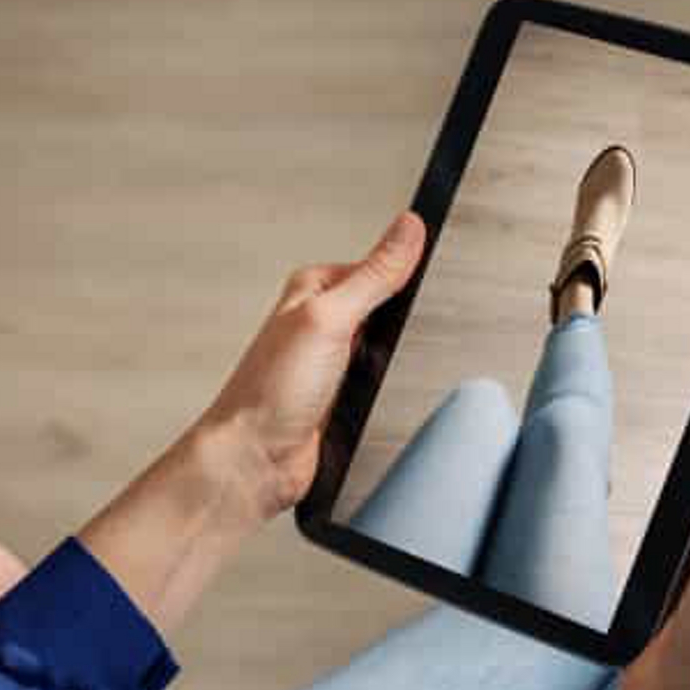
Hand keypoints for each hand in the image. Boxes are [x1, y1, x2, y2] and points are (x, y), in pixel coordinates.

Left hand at [197, 210, 427, 521]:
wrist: (254, 461)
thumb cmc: (269, 393)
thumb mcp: (330, 319)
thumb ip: (373, 275)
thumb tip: (408, 228)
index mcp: (311, 290)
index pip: (374, 264)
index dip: (404, 269)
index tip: (435, 269)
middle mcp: (318, 322)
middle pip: (384, 306)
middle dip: (402, 320)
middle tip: (408, 332)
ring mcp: (329, 361)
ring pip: (385, 347)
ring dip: (394, 358)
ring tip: (391, 369)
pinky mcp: (338, 397)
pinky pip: (378, 382)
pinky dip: (386, 388)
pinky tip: (385, 395)